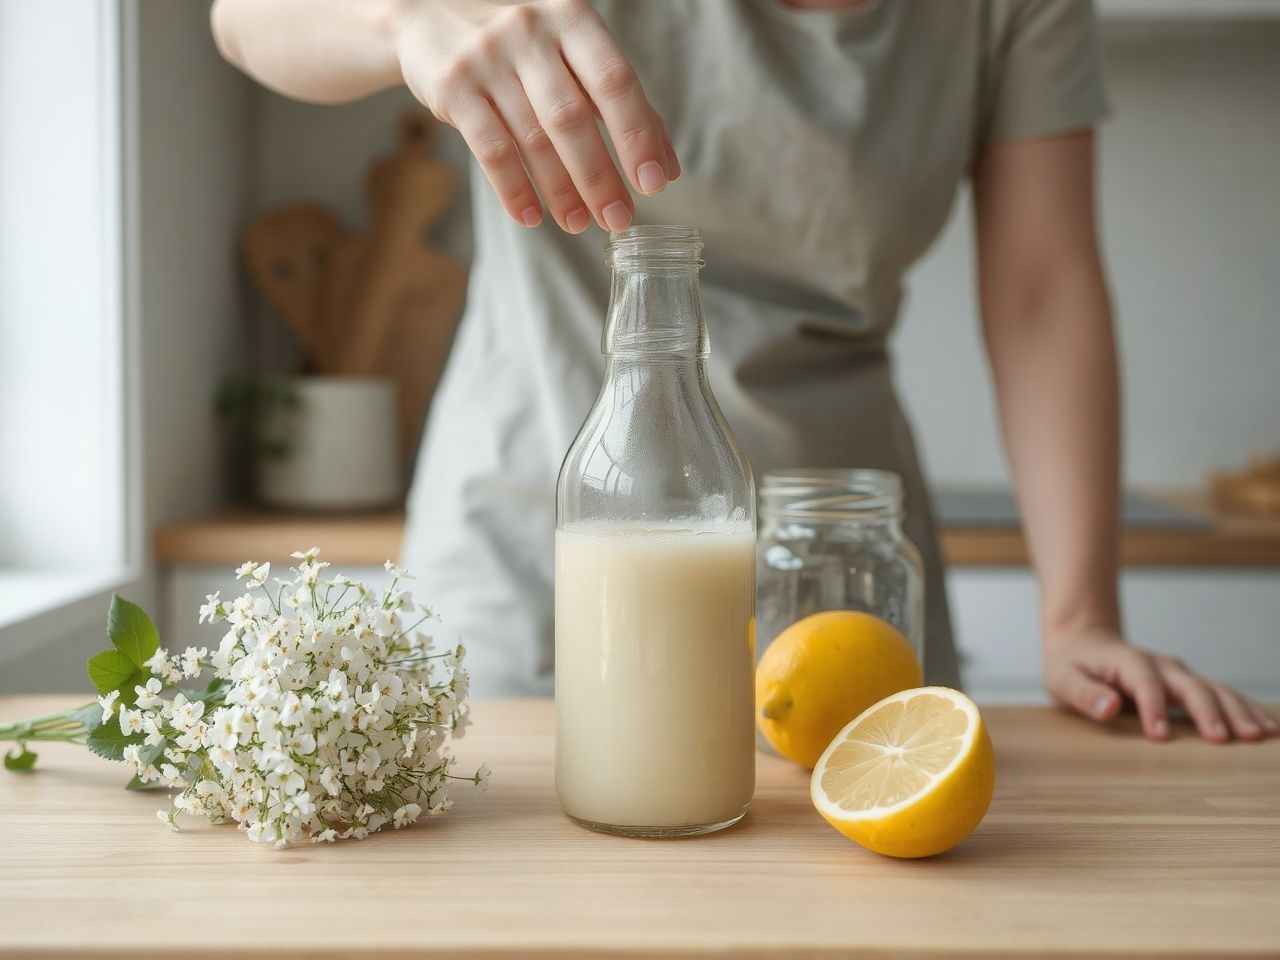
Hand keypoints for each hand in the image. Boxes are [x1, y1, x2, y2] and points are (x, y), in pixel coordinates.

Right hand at [392, 0, 678, 232]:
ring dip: (560, 191)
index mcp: (572, 17)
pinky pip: (490, 149)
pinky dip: (513, 189)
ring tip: (579, 224)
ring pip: (532, 138)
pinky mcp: (452, 86)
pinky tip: (531, 217)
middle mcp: (530, 31)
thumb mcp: (571, 47)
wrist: (429, 7)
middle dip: (599, 177)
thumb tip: (666, 166)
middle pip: (572, 118)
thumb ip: (617, 98)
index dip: (637, 137)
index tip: (653, 185)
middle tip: (618, 220)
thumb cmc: (521, 37)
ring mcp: (487, 58)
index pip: (614, 82)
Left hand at [1043, 630, 1278, 741]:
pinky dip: (1244, 709)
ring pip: (1214, 689)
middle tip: (1225, 739)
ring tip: (1259, 734)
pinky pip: (1221, 695)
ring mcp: (1177, 673)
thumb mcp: (1062, 678)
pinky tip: (1267, 726)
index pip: (1144, 684)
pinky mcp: (1187, 684)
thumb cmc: (1071, 665)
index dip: (1152, 708)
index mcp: (1127, 661)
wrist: (1084, 642)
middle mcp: (1160, 665)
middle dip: (1208, 711)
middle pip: (1189, 686)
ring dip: (1237, 711)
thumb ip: (1084, 693)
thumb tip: (1108, 707)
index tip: (1158, 736)